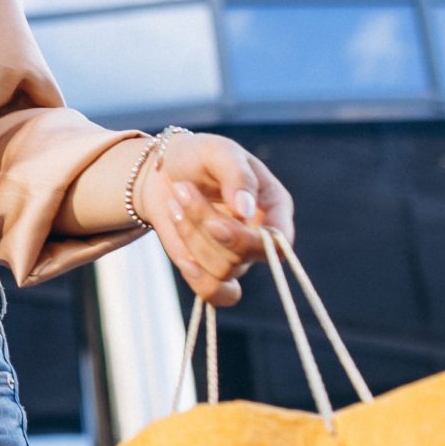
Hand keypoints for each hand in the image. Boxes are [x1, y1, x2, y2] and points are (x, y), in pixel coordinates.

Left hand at [135, 131, 295, 308]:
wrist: (165, 171)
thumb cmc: (198, 156)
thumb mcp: (218, 151)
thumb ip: (237, 175)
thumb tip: (246, 210)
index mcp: (274, 206)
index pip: (279, 243)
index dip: (248, 241)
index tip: (215, 223)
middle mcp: (260, 236)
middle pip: (243, 255)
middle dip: (205, 224)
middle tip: (182, 189)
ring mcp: (237, 256)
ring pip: (222, 270)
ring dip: (190, 236)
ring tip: (176, 201)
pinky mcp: (211, 270)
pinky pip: (214, 294)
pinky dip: (196, 278)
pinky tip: (182, 253)